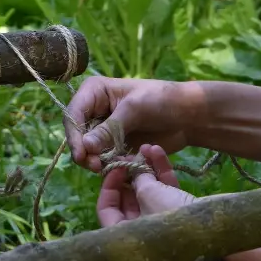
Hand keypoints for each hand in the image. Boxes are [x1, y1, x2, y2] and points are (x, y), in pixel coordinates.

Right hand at [65, 76, 197, 171]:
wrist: (187, 116)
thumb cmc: (162, 101)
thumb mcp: (134, 110)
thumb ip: (109, 128)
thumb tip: (85, 146)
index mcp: (95, 92)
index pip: (73, 113)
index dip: (74, 134)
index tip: (81, 154)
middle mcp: (94, 110)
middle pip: (76, 134)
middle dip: (83, 151)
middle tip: (96, 166)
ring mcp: (103, 129)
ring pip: (87, 150)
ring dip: (93, 161)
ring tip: (107, 168)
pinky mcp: (113, 145)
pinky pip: (102, 158)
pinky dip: (107, 165)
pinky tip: (118, 167)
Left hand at [96, 144, 196, 227]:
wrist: (209, 233)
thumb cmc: (168, 218)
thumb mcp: (148, 195)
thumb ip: (138, 179)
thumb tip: (134, 170)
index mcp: (124, 232)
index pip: (106, 207)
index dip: (109, 185)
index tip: (116, 167)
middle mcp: (139, 228)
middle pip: (128, 197)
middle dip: (130, 172)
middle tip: (131, 153)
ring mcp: (160, 221)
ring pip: (148, 190)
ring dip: (147, 168)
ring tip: (147, 146)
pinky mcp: (177, 212)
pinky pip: (165, 190)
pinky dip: (161, 172)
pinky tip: (158, 151)